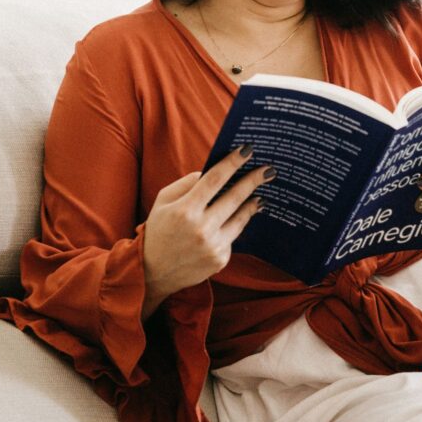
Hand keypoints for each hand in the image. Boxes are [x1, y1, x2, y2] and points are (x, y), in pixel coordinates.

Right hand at [142, 144, 271, 317]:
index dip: (233, 163)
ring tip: (260, 194)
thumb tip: (213, 172)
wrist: (152, 272)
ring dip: (253, 203)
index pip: (215, 179)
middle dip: (254, 180)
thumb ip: (187, 184)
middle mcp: (201, 228)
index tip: (248, 150)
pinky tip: (241, 217)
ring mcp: (213, 246)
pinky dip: (236, 224)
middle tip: (269, 170)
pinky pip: (233, 236)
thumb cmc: (158, 230)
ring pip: (240, 218)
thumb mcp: (163, 201)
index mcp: (185, 210)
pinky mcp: (220, 259)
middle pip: (235, 197)